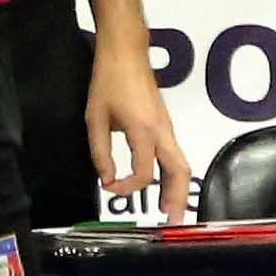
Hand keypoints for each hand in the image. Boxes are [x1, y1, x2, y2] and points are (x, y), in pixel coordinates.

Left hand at [87, 42, 192, 223]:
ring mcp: (168, 128)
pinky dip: (173, 175)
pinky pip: (175, 155)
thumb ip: (100, 152)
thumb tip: (108, 179)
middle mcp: (162, 131)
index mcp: (143, 130)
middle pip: (179, 171)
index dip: (127, 186)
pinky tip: (164, 185)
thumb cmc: (108, 81)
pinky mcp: (166, 125)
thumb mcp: (95, 118)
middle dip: (178, 199)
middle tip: (172, 223)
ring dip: (178, 189)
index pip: (143, 171)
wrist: (126, 52)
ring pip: (181, 164)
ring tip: (171, 210)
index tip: (109, 187)